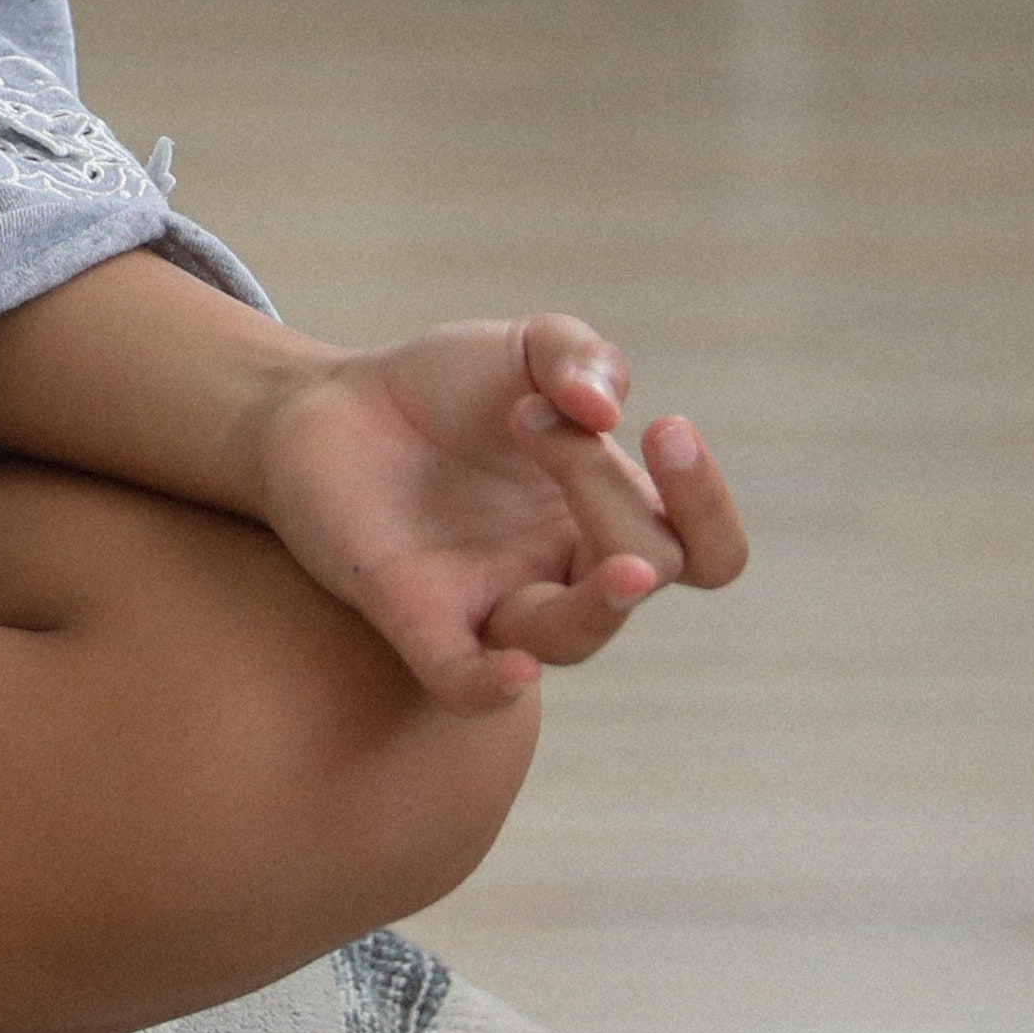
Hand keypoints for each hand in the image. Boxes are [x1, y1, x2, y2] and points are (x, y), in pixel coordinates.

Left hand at [245, 314, 746, 709]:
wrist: (328, 404)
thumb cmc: (443, 388)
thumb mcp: (521, 347)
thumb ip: (577, 355)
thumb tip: (606, 410)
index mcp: (609, 515)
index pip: (705, 550)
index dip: (705, 505)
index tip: (665, 426)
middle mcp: (564, 572)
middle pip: (643, 572)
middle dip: (607, 491)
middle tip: (529, 415)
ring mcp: (494, 603)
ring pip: (573, 637)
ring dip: (586, 584)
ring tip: (555, 477)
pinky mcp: (418, 620)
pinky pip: (465, 684)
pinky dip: (493, 685)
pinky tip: (516, 670)